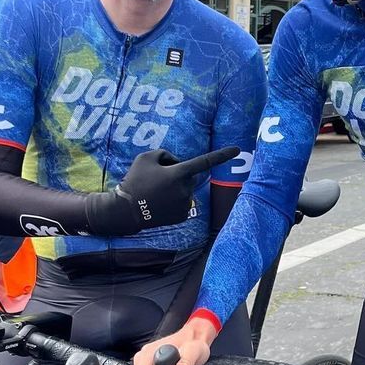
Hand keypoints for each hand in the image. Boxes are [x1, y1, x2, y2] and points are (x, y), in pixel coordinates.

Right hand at [96, 145, 238, 236]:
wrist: (126, 210)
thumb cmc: (135, 179)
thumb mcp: (146, 157)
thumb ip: (166, 154)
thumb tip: (178, 163)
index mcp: (179, 172)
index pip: (205, 161)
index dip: (222, 154)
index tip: (238, 149)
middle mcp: (186, 188)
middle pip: (189, 175)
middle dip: (178, 174)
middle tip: (157, 179)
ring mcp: (185, 203)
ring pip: (185, 189)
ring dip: (175, 187)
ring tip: (155, 192)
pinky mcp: (182, 215)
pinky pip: (182, 202)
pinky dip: (173, 201)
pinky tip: (159, 203)